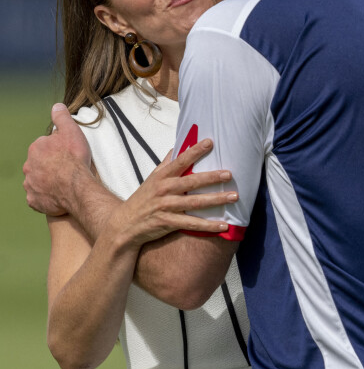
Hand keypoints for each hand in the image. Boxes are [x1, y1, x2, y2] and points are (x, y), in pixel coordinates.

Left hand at [23, 103, 91, 215]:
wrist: (76, 187)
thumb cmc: (74, 159)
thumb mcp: (71, 131)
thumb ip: (62, 118)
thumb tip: (56, 106)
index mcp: (36, 148)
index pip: (45, 146)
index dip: (58, 149)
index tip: (68, 153)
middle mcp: (29, 166)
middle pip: (40, 163)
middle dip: (51, 165)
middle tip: (67, 168)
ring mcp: (30, 184)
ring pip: (38, 179)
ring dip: (48, 180)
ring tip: (64, 182)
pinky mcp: (34, 200)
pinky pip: (39, 196)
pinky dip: (47, 195)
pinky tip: (58, 193)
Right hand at [107, 139, 237, 248]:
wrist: (124, 225)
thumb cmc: (143, 198)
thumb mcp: (152, 178)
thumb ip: (166, 162)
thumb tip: (178, 145)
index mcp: (162, 176)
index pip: (181, 160)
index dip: (195, 150)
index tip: (210, 142)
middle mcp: (165, 189)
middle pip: (192, 181)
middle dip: (212, 177)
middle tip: (230, 174)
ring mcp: (167, 206)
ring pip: (196, 202)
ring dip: (217, 200)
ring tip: (234, 196)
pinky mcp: (168, 223)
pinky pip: (192, 224)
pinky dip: (209, 225)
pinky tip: (224, 226)